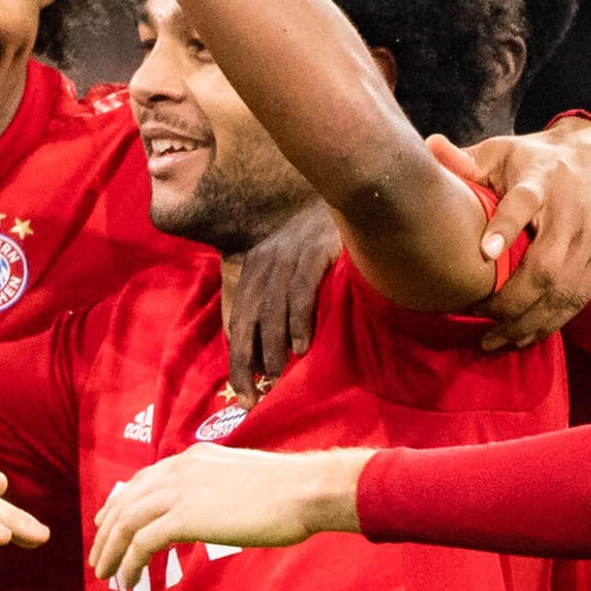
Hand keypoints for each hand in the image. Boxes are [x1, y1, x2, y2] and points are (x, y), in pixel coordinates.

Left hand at [89, 444, 369, 588]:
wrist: (302, 491)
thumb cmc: (286, 491)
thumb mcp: (239, 480)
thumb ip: (214, 489)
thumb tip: (208, 510)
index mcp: (190, 459)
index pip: (141, 481)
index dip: (118, 504)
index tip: (106, 524)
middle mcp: (177, 470)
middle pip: (126, 501)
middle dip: (107, 532)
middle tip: (98, 557)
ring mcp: (179, 491)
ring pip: (127, 522)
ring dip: (111, 550)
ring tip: (104, 574)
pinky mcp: (185, 517)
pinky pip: (143, 543)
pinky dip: (130, 562)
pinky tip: (128, 579)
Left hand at [227, 202, 338, 395]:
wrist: (352, 194)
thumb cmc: (325, 244)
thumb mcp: (293, 268)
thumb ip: (280, 304)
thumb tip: (274, 357)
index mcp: (255, 268)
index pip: (239, 320)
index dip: (238, 358)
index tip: (245, 392)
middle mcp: (265, 261)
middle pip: (246, 318)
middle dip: (245, 361)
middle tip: (252, 396)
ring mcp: (289, 256)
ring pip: (271, 310)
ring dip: (272, 347)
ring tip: (277, 375)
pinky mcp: (313, 253)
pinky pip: (299, 293)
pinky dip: (298, 323)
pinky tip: (302, 348)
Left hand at [427, 118, 590, 350]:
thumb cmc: (536, 160)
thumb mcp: (502, 151)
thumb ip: (465, 160)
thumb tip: (428, 147)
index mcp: (541, 180)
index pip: (524, 202)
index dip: (505, 226)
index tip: (485, 252)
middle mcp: (573, 210)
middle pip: (546, 266)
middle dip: (509, 302)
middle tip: (475, 318)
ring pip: (564, 292)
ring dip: (527, 323)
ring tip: (493, 341)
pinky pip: (580, 299)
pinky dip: (551, 322)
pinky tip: (523, 336)